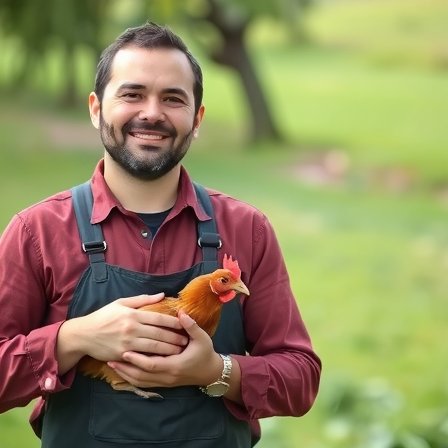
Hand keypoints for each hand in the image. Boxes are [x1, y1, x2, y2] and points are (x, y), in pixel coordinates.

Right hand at [57, 294, 187, 373]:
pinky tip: (164, 359)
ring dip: (169, 349)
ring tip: (180, 350)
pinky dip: (155, 358)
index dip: (174, 322)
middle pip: (159, 333)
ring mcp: (128, 342)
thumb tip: (162, 295)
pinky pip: (143, 357)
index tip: (185, 324)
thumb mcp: (121, 303)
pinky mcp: (123, 354)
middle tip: (187, 341)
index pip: (159, 318)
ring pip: (154, 347)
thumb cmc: (103, 317)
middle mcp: (132, 328)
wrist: (84, 334)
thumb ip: (142, 299)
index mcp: (133, 314)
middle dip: (175, 337)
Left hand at [107, 312, 222, 388]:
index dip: (138, 359)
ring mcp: (165, 382)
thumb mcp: (202, 338)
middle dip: (125, 368)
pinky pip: (143, 384)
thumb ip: (191, 326)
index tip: (125, 350)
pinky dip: (131, 378)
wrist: (210, 372)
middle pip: (142, 376)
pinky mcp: (163, 384)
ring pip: (140, 382)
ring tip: (112, 364)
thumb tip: (181, 313)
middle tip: (111, 357)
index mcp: (176, 365)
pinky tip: (123, 371)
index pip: (152, 365)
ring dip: (125, 374)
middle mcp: (168, 376)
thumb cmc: (205, 353)